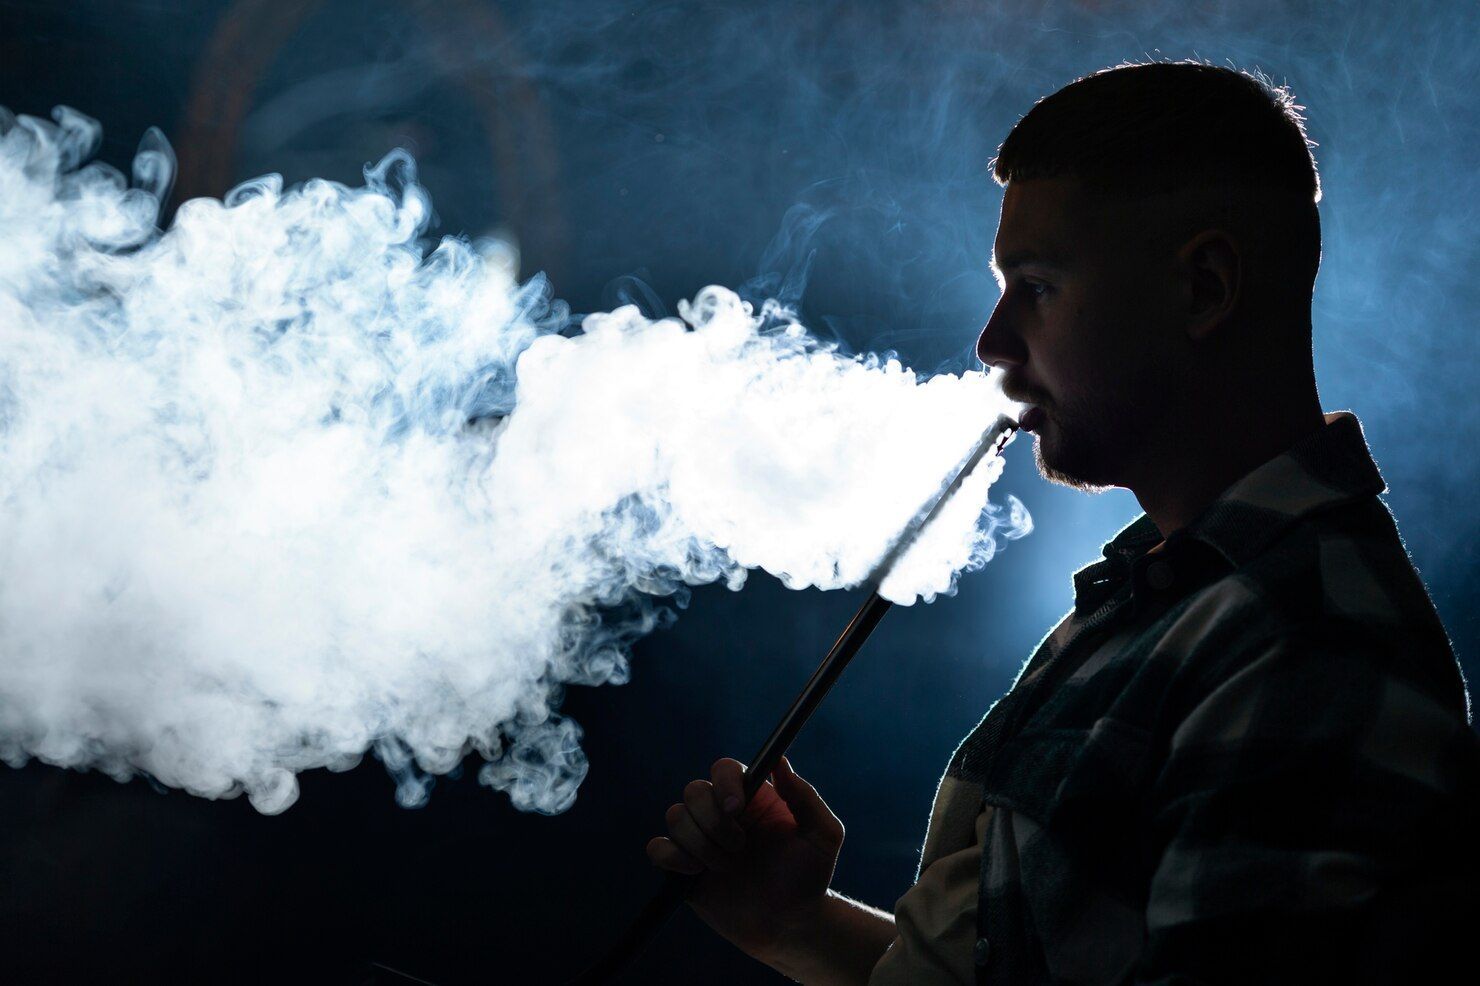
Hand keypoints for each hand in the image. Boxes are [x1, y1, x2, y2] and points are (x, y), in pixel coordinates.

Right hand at [646, 756, 844, 963]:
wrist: (788, 926)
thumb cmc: (809, 879)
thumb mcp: (822, 836)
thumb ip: (805, 796)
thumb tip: (779, 759)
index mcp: (752, 797)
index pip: (724, 770)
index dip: (725, 783)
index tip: (737, 807)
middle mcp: (722, 813)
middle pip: (694, 790)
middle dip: (714, 821)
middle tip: (739, 848)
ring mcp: (700, 838)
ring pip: (675, 816)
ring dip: (701, 844)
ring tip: (727, 868)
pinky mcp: (682, 867)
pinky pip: (657, 848)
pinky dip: (672, 857)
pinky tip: (697, 873)